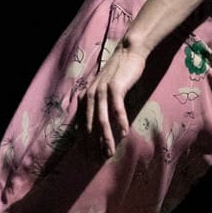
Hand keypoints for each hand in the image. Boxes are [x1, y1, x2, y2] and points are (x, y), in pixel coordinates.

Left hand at [83, 39, 148, 156]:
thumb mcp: (104, 88)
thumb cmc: (119, 72)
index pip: (83, 124)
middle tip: (97, 161)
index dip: (84, 141)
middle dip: (92, 145)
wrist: (128, 51)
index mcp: (86, 97)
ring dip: (106, 138)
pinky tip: (124, 133)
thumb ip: (100, 104)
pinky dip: (120, 122)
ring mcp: (102, 91)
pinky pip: (117, 108)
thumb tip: (100, 124)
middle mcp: (91, 95)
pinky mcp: (115, 87)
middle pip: (90, 125)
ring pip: (102, 120)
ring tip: (110, 152)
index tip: (87, 157)